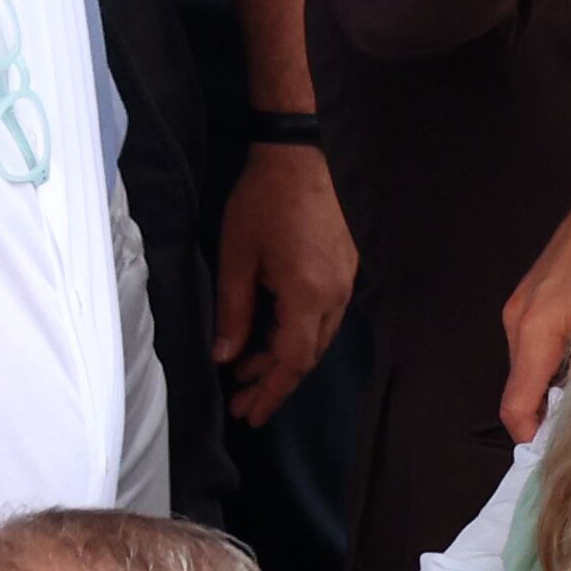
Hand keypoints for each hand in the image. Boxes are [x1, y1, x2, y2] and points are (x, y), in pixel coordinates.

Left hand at [213, 142, 357, 426]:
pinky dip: (296, 336)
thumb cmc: (264, 202)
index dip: (271, 391)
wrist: (302, 156)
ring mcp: (344, 286)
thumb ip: (234, 311)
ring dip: (284, 360)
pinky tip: (271, 337)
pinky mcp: (343, 273)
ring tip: (248, 373)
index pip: (293, 361)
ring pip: (316, 340)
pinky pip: (322, 319)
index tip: (250, 413)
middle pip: (308, 357)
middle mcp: (335, 299)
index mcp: (309, 297)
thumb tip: (226, 356)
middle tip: (243, 403)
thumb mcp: (237, 257)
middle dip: (275, 383)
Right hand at [501, 161, 570, 442]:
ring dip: (557, 388)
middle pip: (524, 388)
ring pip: (535, 364)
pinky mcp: (540, 289)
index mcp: (536, 326)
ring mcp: (526, 299)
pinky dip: (560, 362)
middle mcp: (521, 315)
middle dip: (549, 417)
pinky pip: (543, 341)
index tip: (558, 469)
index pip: (518, 403)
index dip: (534, 440)